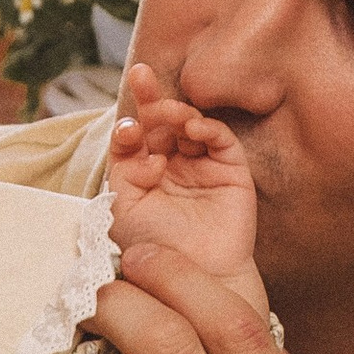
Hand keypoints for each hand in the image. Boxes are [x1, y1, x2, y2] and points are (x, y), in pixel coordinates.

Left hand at [106, 64, 262, 304]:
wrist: (190, 279)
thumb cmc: (153, 249)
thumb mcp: (122, 207)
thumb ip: (122, 168)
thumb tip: (134, 137)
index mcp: (144, 171)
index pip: (135, 136)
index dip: (129, 125)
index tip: (125, 131)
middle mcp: (173, 164)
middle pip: (161, 122)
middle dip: (150, 98)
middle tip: (141, 75)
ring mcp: (203, 165)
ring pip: (190, 124)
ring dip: (176, 112)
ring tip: (166, 114)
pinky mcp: (231, 170)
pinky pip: (221, 139)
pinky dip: (207, 128)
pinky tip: (193, 128)